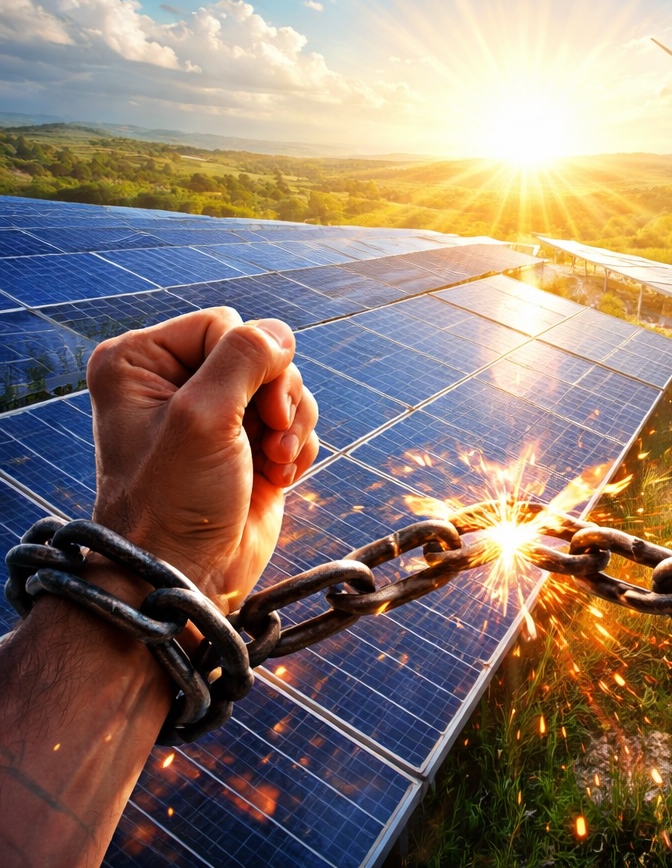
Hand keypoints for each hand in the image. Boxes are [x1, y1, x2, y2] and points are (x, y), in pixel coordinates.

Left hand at [86, 307, 318, 610]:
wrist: (186, 578)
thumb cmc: (173, 503)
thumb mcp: (202, 418)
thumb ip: (244, 358)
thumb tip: (280, 334)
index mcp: (141, 362)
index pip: (225, 325)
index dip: (251, 362)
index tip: (255, 413)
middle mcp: (177, 382)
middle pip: (262, 352)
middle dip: (278, 396)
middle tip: (269, 437)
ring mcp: (216, 414)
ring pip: (287, 385)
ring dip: (293, 424)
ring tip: (274, 461)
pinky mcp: (249, 444)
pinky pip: (296, 420)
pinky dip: (298, 446)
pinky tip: (279, 476)